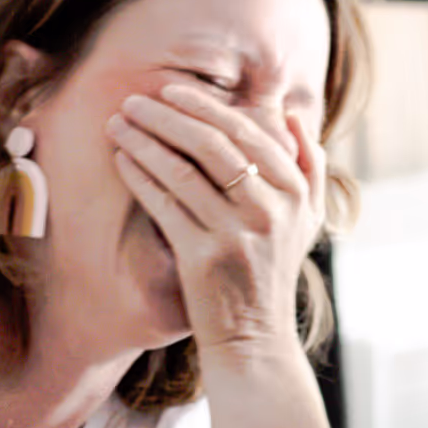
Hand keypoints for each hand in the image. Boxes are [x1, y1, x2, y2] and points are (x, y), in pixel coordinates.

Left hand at [108, 83, 325, 352]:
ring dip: (145, 141)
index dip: (206, 107)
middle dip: (168, 116)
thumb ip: (309, 165)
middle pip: (213, 145)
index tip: (172, 92)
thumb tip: (291, 116)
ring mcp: (238, 234)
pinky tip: (122, 160)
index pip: (248, 134)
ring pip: (184, 171)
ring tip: (118, 124)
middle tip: (134, 100)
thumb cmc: (274, 269)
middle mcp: (271, 210)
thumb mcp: (309, 219)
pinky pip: (166, 205)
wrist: (255, 336)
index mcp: (297, 193)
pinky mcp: (203, 258)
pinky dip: (141, 176)